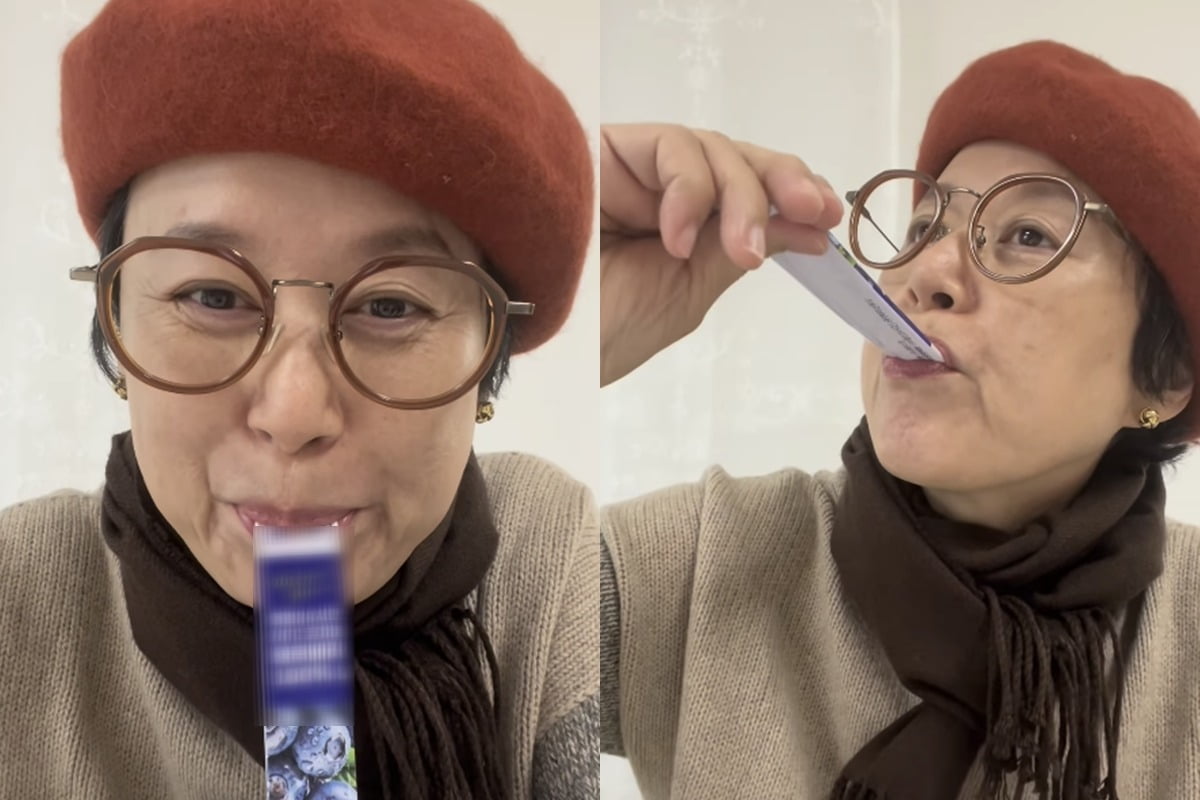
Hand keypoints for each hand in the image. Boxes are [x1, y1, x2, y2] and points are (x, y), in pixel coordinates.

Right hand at [600, 123, 842, 384]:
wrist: (528, 331)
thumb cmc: (602, 328)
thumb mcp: (687, 291)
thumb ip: (738, 249)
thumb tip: (805, 226)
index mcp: (680, 226)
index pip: (744, 192)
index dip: (789, 196)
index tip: (829, 220)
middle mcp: (659, 190)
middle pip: (735, 160)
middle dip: (781, 185)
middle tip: (815, 213)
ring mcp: (633, 168)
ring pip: (712, 149)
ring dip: (741, 197)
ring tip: (739, 252)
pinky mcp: (607, 148)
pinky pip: (672, 146)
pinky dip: (689, 190)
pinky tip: (674, 236)